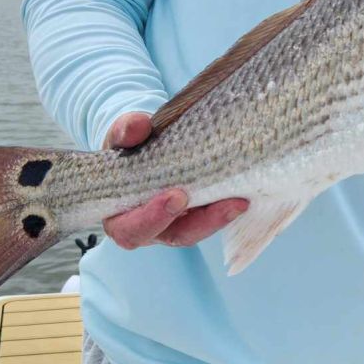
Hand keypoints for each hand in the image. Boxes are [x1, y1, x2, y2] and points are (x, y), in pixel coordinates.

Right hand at [101, 112, 248, 249]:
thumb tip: (138, 127)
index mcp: (120, 216)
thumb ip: (126, 131)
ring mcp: (175, 224)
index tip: (176, 196)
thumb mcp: (123, 135)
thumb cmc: (129, 145)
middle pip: (173, 235)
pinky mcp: (195, 214)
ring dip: (218, 218)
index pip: (130, 229)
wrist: (145, 144)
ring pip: (198, 230)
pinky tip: (243, 196)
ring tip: (240, 202)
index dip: (151, 218)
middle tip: (224, 203)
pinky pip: (210, 218)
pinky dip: (225, 208)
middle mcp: (149, 227)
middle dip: (199, 222)